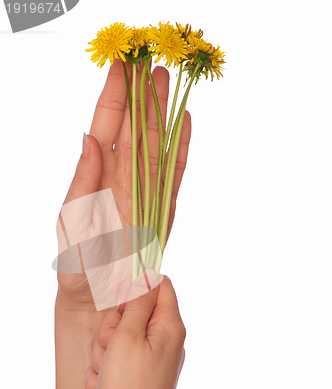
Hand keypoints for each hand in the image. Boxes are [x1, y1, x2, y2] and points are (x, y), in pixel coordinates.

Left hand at [57, 60, 190, 307]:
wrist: (99, 296)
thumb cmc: (77, 262)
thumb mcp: (71, 220)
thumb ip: (82, 180)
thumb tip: (89, 139)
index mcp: (95, 175)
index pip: (105, 126)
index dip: (113, 96)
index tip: (120, 65)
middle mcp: (120, 178)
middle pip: (134, 129)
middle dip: (142, 96)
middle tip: (151, 64)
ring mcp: (143, 192)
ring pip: (155, 146)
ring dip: (162, 116)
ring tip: (168, 85)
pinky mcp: (161, 210)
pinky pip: (173, 175)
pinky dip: (180, 151)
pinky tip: (184, 127)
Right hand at [84, 272, 185, 388]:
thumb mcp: (128, 337)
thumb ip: (137, 301)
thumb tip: (148, 272)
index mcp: (170, 326)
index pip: (159, 285)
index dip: (134, 290)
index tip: (118, 304)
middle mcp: (166, 341)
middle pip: (133, 312)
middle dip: (112, 327)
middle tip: (111, 347)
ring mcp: (153, 360)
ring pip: (119, 337)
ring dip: (105, 352)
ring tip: (107, 373)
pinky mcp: (140, 376)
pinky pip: (116, 361)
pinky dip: (106, 371)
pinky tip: (105, 387)